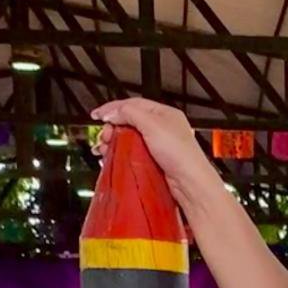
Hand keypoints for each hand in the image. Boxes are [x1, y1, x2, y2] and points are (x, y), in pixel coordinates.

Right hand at [89, 97, 213, 196]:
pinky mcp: (153, 160)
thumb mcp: (153, 125)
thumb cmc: (180, 154)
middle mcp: (161, 127)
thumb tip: (113, 112)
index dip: (113, 108)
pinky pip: (131, 153)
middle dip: (112, 128)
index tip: (98, 115)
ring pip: (128, 138)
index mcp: (164, 114)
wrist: (189, 183)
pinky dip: (119, 153)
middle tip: (104, 136)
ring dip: (112, 142)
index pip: (133, 104)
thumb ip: (130, 113)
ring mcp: (157, 145)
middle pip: (128, 122)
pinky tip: (111, 157)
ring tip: (104, 148)